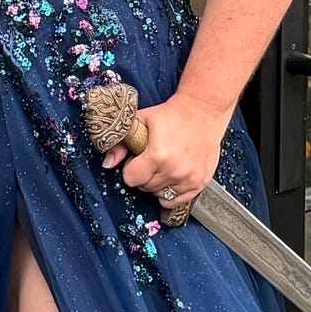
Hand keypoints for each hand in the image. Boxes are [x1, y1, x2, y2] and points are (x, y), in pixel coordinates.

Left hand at [100, 91, 228, 208]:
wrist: (202, 110)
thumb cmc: (171, 114)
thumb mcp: (141, 121)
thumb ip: (121, 143)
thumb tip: (107, 164)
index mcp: (157, 155)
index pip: (131, 179)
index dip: (131, 169)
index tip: (137, 160)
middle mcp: (174, 170)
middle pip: (145, 187)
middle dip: (144, 175)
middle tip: (151, 160)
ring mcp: (189, 178)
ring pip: (160, 195)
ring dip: (157, 184)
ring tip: (163, 166)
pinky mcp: (200, 182)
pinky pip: (178, 201)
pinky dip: (171, 193)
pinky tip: (171, 179)